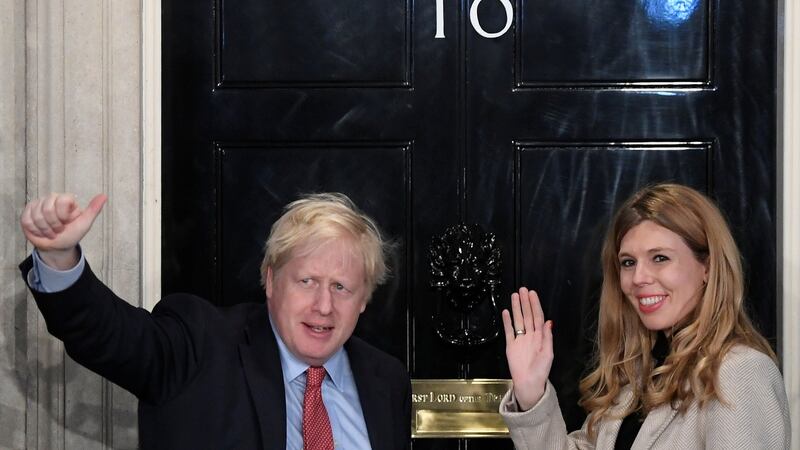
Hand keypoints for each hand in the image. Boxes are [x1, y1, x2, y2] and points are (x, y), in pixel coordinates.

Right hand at [20, 193, 106, 268]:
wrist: (57, 247)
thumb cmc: (72, 234)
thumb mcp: (85, 223)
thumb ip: (93, 210)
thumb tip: (104, 196)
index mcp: (66, 199)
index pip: (62, 200)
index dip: (63, 216)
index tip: (67, 222)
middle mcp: (51, 198)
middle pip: (47, 209)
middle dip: (54, 225)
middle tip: (59, 229)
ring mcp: (38, 204)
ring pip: (36, 215)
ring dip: (45, 229)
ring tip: (50, 231)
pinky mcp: (27, 212)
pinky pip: (27, 220)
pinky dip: (35, 230)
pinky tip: (41, 231)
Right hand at [502, 287, 553, 410]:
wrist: (529, 383)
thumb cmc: (541, 371)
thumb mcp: (548, 354)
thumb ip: (547, 337)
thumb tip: (549, 322)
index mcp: (540, 337)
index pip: (538, 317)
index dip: (535, 305)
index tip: (532, 294)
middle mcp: (530, 336)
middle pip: (527, 315)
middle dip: (525, 303)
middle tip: (523, 290)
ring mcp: (520, 340)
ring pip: (518, 320)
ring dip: (516, 308)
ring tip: (514, 296)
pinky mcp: (511, 345)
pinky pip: (509, 331)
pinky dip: (507, 321)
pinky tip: (506, 312)